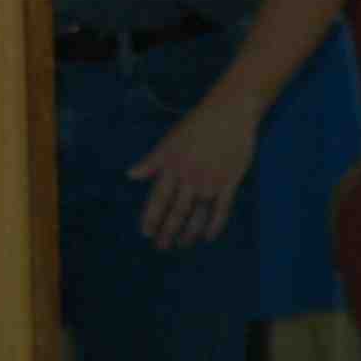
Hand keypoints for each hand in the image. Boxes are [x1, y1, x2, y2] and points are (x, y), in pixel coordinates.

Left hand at [129, 91, 264, 249]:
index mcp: (173, 166)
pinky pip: (221, 211)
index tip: (146, 233)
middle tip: (161, 247)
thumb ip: (151, 162)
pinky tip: (208, 237)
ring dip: (189, 233)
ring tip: (182, 245)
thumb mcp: (169, 142)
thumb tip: (130, 175)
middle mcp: (190, 177)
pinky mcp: (229, 183)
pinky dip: (214, 226)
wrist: (229, 113)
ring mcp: (211, 182)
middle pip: (177, 212)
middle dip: (167, 232)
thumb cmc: (197, 125)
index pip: (158, 199)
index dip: (151, 218)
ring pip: (197, 216)